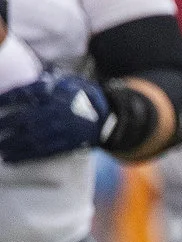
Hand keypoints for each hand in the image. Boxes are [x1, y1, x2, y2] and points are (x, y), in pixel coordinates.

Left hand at [0, 68, 114, 163]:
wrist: (110, 117)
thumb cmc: (83, 97)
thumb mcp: (68, 82)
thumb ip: (47, 83)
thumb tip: (23, 85)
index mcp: (57, 93)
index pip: (26, 94)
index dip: (8, 98)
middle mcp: (58, 111)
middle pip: (26, 118)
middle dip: (6, 124)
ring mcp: (63, 129)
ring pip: (33, 138)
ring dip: (12, 144)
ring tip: (0, 149)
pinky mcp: (67, 143)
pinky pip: (43, 151)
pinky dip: (25, 156)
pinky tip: (11, 159)